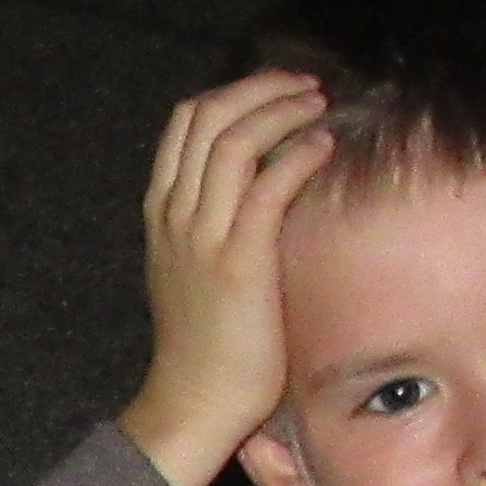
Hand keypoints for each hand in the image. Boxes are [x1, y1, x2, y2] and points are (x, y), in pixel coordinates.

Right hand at [117, 74, 329, 485]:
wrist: (193, 400)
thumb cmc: (204, 344)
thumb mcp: (193, 268)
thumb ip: (212, 224)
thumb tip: (259, 188)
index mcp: (162, 210)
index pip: (186, 122)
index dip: (234, 92)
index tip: (277, 90)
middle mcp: (176, 213)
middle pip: (207, 115)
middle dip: (261, 88)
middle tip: (306, 85)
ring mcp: (203, 234)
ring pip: (234, 140)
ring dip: (282, 111)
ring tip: (320, 104)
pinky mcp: (238, 260)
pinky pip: (267, 186)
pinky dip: (298, 155)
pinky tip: (324, 147)